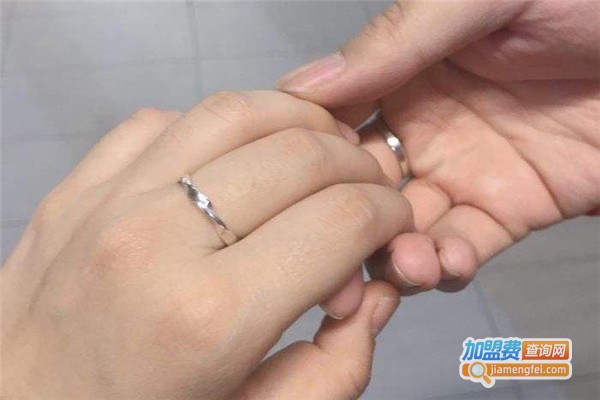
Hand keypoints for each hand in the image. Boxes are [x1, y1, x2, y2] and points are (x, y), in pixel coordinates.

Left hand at [0, 91, 413, 398]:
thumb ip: (332, 371)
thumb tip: (369, 294)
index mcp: (210, 317)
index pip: (340, 221)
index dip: (388, 214)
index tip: (393, 222)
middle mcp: (156, 242)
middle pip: (298, 155)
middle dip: (357, 165)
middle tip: (368, 188)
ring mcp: (106, 204)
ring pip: (233, 112)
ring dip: (296, 121)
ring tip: (319, 148)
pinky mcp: (75, 190)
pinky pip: (162, 122)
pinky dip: (218, 127)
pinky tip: (236, 159)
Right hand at [278, 0, 599, 293]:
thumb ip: (393, 41)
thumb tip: (302, 84)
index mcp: (402, 73)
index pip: (332, 122)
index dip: (310, 157)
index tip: (291, 188)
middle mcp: (422, 128)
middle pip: (360, 187)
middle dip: (345, 222)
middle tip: (338, 249)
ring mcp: (463, 172)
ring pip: (404, 227)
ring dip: (393, 255)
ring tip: (407, 262)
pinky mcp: (510, 208)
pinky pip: (464, 247)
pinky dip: (447, 265)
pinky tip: (445, 262)